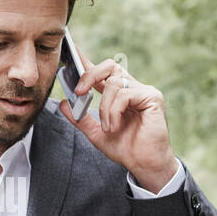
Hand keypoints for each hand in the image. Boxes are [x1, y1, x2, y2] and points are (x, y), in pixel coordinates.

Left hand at [57, 48, 177, 191]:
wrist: (144, 164)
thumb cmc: (126, 149)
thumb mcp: (96, 133)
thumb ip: (80, 118)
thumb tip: (64, 103)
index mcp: (120, 94)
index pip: (102, 73)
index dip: (87, 61)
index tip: (71, 51)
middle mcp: (132, 88)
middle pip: (109, 66)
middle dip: (90, 75)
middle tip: (79, 91)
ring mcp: (143, 91)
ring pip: (114, 84)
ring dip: (104, 108)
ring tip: (108, 128)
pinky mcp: (152, 97)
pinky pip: (124, 95)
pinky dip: (114, 112)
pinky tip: (115, 126)